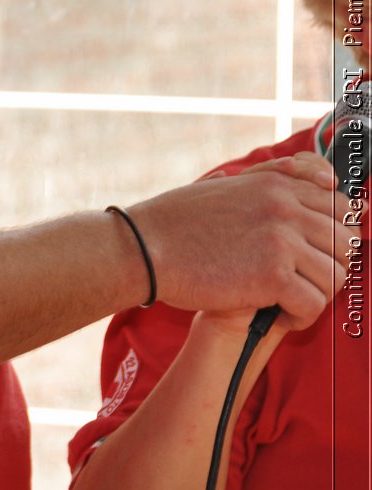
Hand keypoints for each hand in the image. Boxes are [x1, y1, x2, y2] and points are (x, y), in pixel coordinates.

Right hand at [128, 152, 349, 327]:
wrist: (143, 248)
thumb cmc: (175, 222)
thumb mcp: (226, 185)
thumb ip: (272, 177)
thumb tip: (317, 172)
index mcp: (277, 184)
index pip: (342, 206)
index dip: (336, 235)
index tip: (314, 254)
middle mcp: (286, 207)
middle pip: (346, 243)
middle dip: (329, 266)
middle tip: (301, 281)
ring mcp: (281, 240)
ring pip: (337, 276)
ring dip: (317, 294)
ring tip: (289, 301)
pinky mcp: (272, 276)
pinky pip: (314, 304)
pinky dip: (301, 318)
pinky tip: (279, 315)